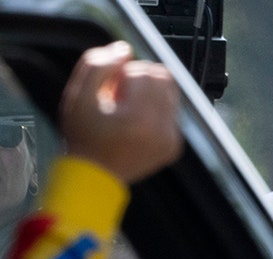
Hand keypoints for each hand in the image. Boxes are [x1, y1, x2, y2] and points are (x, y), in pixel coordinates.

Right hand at [59, 41, 181, 182]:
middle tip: (121, 96)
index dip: (124, 74)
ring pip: (172, 92)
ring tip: (129, 108)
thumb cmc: (83, 135)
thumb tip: (124, 50)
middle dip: (141, 79)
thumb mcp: (78, 96)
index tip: (111, 89)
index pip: (145, 72)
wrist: (96, 175)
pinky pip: (173, 112)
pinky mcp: (175, 146)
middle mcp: (160, 130)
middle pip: (164, 78)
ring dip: (151, 92)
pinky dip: (156, 110)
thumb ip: (97, 66)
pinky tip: (137, 122)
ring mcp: (171, 139)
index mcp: (137, 118)